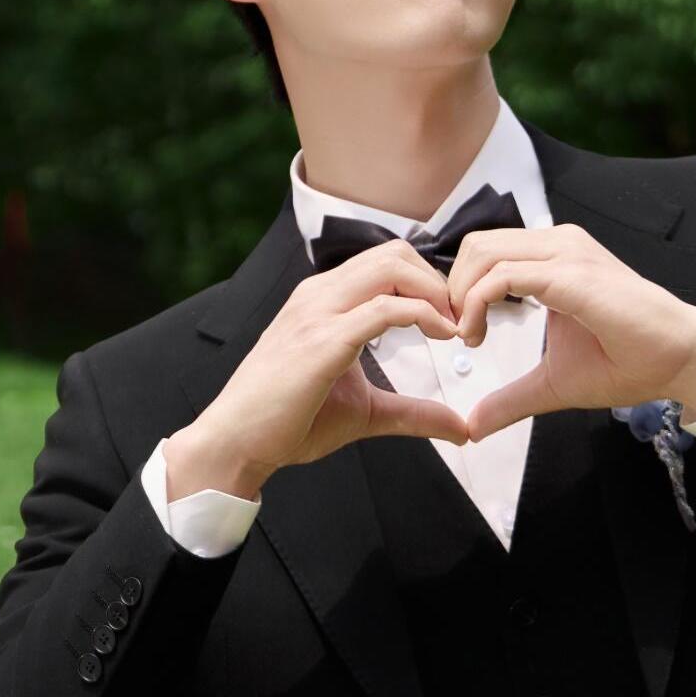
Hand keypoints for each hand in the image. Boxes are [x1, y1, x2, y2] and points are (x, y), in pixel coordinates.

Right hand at [167, 245, 470, 497]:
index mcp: (322, 301)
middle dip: (439, 281)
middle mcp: (318, 296)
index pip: (386, 263)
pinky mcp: (323, 341)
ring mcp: (317, 313)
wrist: (235, 443)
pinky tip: (442, 337)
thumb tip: (460, 428)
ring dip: (435, 293)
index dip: (428, 285)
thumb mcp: (364, 412)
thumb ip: (412, 412)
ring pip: (392, 266)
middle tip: (460, 322)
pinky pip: (385, 308)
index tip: (452, 322)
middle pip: (395, 252)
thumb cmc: (284, 423)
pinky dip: (424, 315)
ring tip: (453, 329)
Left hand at [440, 223, 695, 439]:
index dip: (458, 290)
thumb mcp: (553, 384)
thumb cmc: (629, 363)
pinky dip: (476, 304)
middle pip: (475, 245)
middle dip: (450, 290)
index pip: (485, 253)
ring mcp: (567, 254)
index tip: (460, 334)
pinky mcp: (572, 275)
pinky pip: (504, 275)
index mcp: (553, 259)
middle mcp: (558, 245)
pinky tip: (478, 337)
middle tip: (457, 335)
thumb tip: (472, 427)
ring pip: (483, 253)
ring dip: (460, 296)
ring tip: (469, 338)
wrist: (681, 359)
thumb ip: (510, 398)